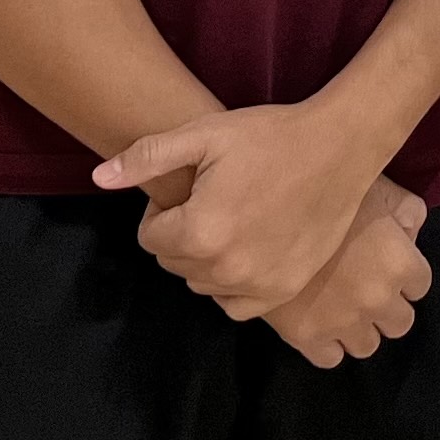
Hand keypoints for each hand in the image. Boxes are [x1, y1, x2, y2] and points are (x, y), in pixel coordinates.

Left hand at [98, 101, 389, 314]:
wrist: (340, 147)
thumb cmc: (270, 135)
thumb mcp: (204, 134)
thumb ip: (146, 158)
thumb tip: (99, 178)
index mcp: (199, 231)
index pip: (150, 239)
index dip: (164, 211)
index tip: (192, 188)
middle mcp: (225, 268)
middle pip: (174, 264)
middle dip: (183, 236)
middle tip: (214, 200)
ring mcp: (258, 284)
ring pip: (202, 284)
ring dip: (207, 260)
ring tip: (235, 219)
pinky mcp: (284, 290)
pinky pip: (236, 305)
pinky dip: (233, 283)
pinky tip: (249, 249)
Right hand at [260, 181, 434, 368]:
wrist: (263, 209)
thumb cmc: (326, 190)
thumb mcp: (378, 187)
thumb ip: (406, 212)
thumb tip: (409, 233)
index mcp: (400, 263)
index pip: (420, 285)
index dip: (403, 273)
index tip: (385, 263)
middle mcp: (377, 299)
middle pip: (399, 323)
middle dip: (386, 306)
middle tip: (365, 286)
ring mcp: (342, 322)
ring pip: (367, 345)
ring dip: (359, 328)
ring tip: (340, 305)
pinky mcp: (306, 336)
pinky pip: (330, 358)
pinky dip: (327, 344)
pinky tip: (317, 319)